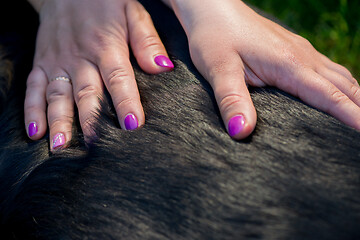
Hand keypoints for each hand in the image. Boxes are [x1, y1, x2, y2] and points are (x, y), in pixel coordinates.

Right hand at [25, 0, 173, 149]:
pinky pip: (33, 88)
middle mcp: (80, 57)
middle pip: (86, 93)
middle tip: (96, 148)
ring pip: (58, 95)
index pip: (118, 78)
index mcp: (106, 45)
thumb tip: (163, 67)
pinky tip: (36, 132)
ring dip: (59, 122)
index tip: (133, 127)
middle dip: (91, 122)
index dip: (126, 102)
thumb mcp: (133, 12)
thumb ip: (147, 41)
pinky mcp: (42, 63)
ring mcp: (58, 61)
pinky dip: (32, 110)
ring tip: (61, 147)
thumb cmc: (106, 3)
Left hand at [166, 0, 358, 138]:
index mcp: (289, 64)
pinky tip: (338, 94)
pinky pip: (328, 69)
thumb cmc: (214, 36)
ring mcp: (300, 51)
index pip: (330, 96)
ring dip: (353, 98)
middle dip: (358, 110)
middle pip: (344, 87)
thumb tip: (242, 131)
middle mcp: (302, 56)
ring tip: (358, 118)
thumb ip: (232, 100)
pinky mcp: (294, 49)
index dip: (350, 118)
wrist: (213, 8)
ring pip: (339, 76)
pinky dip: (340, 86)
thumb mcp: (218, 69)